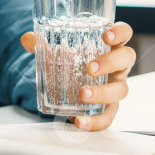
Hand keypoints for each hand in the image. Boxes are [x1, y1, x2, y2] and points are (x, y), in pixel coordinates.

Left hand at [20, 21, 135, 130]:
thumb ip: (41, 44)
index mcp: (109, 46)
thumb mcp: (57, 51)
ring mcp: (115, 87)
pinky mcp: (109, 109)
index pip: (124, 33)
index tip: (106, 35)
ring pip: (121, 90)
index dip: (120, 32)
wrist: (70, 88)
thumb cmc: (71, 63)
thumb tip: (26, 39)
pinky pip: (108, 117)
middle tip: (90, 67)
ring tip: (82, 94)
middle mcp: (117, 66)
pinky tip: (80, 121)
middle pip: (127, 58)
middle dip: (110, 62)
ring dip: (103, 93)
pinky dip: (96, 122)